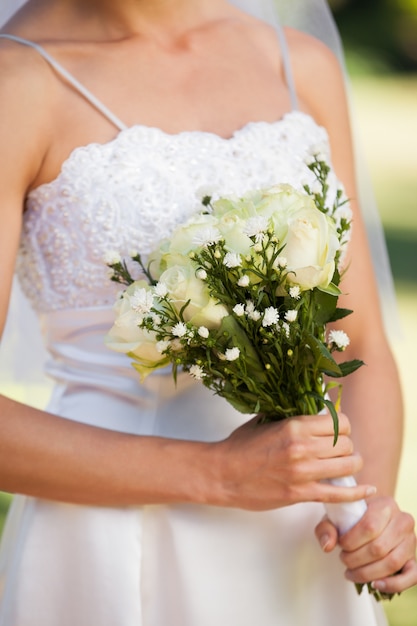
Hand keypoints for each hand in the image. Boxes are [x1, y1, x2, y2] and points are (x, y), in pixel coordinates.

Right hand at [213, 412, 375, 510]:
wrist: (222, 473)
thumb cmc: (239, 447)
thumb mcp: (265, 421)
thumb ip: (290, 416)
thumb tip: (312, 412)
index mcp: (294, 426)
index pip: (339, 422)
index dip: (343, 426)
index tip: (338, 431)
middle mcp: (302, 447)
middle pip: (346, 443)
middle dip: (346, 446)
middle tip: (339, 450)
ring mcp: (303, 472)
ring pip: (348, 465)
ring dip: (351, 465)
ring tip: (347, 465)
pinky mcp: (300, 494)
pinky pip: (338, 494)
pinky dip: (356, 493)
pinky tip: (366, 490)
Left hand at [315, 496, 416, 594]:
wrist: (373, 517)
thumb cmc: (354, 518)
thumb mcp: (336, 517)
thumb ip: (327, 528)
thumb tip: (328, 546)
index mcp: (386, 505)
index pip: (369, 526)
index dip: (351, 541)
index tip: (340, 545)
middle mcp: (403, 521)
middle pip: (379, 547)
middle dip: (356, 559)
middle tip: (344, 560)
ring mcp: (411, 540)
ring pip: (392, 563)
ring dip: (368, 573)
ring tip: (351, 573)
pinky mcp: (414, 558)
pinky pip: (412, 576)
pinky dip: (393, 584)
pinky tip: (375, 584)